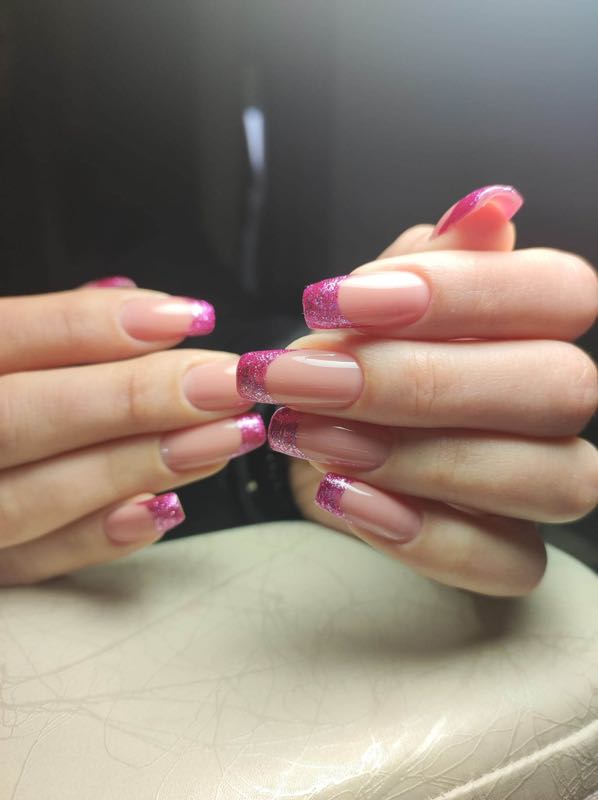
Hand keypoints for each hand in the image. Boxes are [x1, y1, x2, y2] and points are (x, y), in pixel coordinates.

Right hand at [0, 281, 264, 584]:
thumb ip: (45, 330)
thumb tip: (129, 297)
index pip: (2, 338)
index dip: (91, 326)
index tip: (187, 317)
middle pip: (20, 418)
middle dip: (133, 399)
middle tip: (228, 384)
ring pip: (31, 498)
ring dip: (138, 466)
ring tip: (222, 438)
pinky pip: (30, 565)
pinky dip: (98, 539)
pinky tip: (166, 510)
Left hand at [237, 187, 597, 595]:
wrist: (318, 443)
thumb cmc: (352, 363)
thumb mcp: (373, 304)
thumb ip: (427, 263)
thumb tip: (491, 209)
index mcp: (538, 324)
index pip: (560, 292)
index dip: (460, 292)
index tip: (339, 299)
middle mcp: (559, 403)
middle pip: (558, 387)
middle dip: (419, 381)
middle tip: (305, 378)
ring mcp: (548, 482)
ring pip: (548, 478)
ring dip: (420, 458)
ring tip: (312, 438)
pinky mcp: (513, 555)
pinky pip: (506, 562)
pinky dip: (422, 537)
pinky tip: (343, 498)